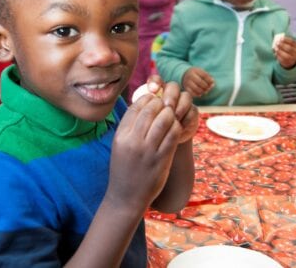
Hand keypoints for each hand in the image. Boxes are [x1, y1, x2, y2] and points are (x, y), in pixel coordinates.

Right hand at [107, 95, 182, 210]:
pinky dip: (176, 127)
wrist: (126, 196)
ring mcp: (148, 151)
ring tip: (171, 114)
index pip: (135, 108)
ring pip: (164, 120)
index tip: (153, 98)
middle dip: (160, 104)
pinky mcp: (162, 159)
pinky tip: (176, 127)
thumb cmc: (124, 168)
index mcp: (121, 136)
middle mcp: (133, 141)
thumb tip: (143, 105)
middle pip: (150, 111)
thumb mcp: (120, 145)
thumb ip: (130, 127)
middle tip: (165, 104)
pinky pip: (173, 135)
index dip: (146, 99)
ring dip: (170, 114)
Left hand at [145, 76, 198, 143]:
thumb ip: (140, 112)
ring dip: (180, 106)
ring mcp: (182, 102)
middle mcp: (170, 94)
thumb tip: (137, 105)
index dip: (155, 82)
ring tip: (174, 117)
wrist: (162, 143)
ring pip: (186, 96)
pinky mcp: (191, 112)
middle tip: (167, 106)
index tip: (152, 90)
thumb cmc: (148, 131)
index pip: (156, 80)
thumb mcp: (141, 122)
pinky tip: (181, 126)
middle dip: (170, 95)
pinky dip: (187, 118)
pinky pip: (193, 110)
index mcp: (156, 93)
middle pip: (173, 86)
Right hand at [182, 67, 213, 97]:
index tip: (212, 82)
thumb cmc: (197, 74)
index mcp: (195, 70)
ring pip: (196, 88)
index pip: (204, 75)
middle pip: (200, 82)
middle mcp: (190, 76)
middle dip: (206, 86)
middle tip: (208, 88)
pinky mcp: (186, 88)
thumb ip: (208, 77)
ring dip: (202, 91)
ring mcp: (187, 82)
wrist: (185, 75)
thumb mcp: (201, 72)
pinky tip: (200, 94)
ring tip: (205, 91)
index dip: (209, 80)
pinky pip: (192, 93)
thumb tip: (213, 84)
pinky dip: (197, 94)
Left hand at [274, 36, 295, 68]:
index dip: (286, 40)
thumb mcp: (291, 45)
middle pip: (289, 49)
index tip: (281, 38)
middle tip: (277, 43)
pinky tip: (275, 53)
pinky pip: (282, 60)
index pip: (292, 42)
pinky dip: (278, 56)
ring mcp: (292, 58)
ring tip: (275, 48)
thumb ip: (286, 42)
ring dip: (279, 51)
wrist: (292, 60)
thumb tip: (279, 38)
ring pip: (285, 55)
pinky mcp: (287, 62)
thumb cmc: (290, 50)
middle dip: (282, 45)